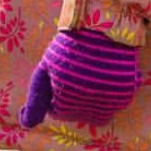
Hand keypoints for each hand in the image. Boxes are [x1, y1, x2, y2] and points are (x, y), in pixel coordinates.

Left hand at [19, 30, 139, 127]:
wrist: (101, 26)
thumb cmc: (68, 46)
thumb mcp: (45, 71)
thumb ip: (35, 101)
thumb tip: (25, 124)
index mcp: (65, 102)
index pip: (58, 112)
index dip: (57, 95)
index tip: (61, 77)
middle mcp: (87, 107)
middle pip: (80, 115)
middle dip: (76, 99)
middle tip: (77, 75)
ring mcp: (108, 102)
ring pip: (100, 113)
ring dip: (95, 99)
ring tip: (92, 76)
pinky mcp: (125, 93)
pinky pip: (118, 103)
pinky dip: (113, 93)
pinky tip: (108, 76)